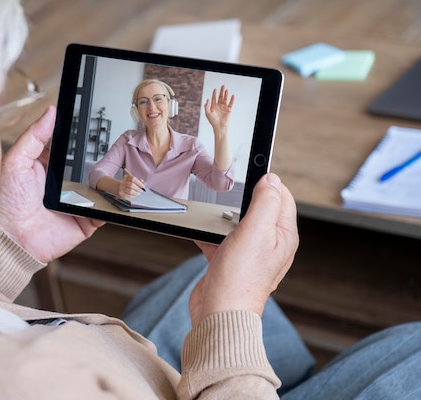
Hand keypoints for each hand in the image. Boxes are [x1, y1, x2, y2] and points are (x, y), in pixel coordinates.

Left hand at [0, 106, 102, 262]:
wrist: (12, 238)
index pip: (69, 145)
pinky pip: (103, 210)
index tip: (92, 121)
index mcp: (47, 165)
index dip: (79, 134)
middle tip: (110, 145)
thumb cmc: (7, 202)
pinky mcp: (85, 219)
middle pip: (88, 164)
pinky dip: (111, 204)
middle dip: (100, 156)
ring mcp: (76, 201)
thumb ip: (33, 137)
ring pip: (100, 186)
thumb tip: (50, 112)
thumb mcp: (16, 162)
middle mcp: (63, 182)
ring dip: (109, 179)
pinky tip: (115, 193)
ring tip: (117, 168)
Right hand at [118, 171, 145, 198]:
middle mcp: (123, 182)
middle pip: (131, 185)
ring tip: (138, 193)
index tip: (143, 186)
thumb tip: (144, 183)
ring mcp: (121, 188)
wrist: (118, 186)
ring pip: (130, 191)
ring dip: (136, 193)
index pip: (133, 179)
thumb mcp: (132, 180)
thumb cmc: (128, 183)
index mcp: (126, 177)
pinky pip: (128, 196)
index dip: (139, 183)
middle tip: (141, 190)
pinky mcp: (121, 193)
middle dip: (138, 188)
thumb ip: (139, 181)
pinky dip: (133, 196)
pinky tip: (135, 195)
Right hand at [189, 173, 297, 326]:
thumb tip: (272, 180)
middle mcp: (270, 245)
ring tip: (215, 212)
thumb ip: (265, 202)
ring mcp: (249, 254)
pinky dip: (210, 234)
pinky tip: (201, 233)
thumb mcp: (255, 231)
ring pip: (238, 224)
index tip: (252, 172)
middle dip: (244, 199)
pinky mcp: (230, 262)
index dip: (268, 183)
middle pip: (260, 209)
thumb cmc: (239, 278)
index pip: (282, 197)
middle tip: (231, 192)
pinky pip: (221, 240)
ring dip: (225, 217)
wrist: (219, 312)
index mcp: (283, 235)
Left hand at [204, 85, 234, 134]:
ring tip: (226, 89)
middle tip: (222, 86)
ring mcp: (224, 108)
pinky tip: (232, 96)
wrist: (219, 127)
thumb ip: (206, 106)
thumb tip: (207, 99)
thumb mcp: (207, 113)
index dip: (214, 94)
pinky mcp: (229, 110)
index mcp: (214, 107)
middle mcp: (219, 106)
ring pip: (225, 99)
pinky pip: (231, 103)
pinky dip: (232, 99)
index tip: (215, 89)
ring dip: (226, 94)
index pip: (214, 98)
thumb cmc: (213, 121)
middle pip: (220, 97)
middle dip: (221, 92)